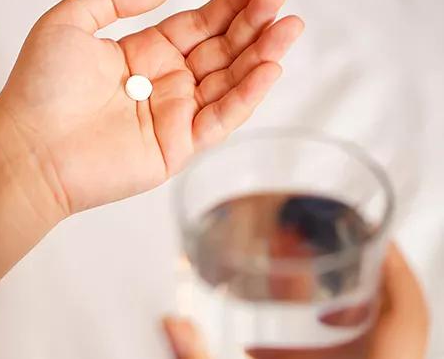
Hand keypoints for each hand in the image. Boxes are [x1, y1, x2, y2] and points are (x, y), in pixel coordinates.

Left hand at [0, 0, 301, 307]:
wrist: (27, 148)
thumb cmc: (38, 88)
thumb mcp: (69, 21)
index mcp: (142, 53)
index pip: (198, 25)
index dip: (230, 4)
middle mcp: (163, 83)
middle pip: (220, 50)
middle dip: (253, 24)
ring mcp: (173, 115)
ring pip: (228, 81)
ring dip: (261, 55)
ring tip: (288, 27)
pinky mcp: (177, 147)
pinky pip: (220, 119)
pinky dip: (247, 95)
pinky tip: (270, 68)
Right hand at [162, 244, 428, 358]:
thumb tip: (175, 325)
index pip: (409, 316)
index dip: (401, 272)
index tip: (379, 238)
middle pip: (392, 324)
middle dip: (362, 282)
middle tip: (333, 251)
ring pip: (371, 346)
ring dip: (341, 315)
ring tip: (306, 287)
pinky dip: (320, 349)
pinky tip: (277, 349)